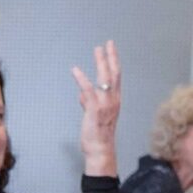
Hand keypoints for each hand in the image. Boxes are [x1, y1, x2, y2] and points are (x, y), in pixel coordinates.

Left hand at [71, 41, 122, 176]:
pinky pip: (88, 91)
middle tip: (108, 43)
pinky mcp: (95, 109)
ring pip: (105, 79)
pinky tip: (76, 70)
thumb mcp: (94, 116)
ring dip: (101, 63)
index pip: (116, 77)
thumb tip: (82, 94)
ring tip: (97, 49)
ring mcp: (105, 104)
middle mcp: (113, 100)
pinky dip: (82, 79)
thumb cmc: (98, 135)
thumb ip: (89, 102)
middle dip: (111, 57)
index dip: (114, 62)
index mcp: (114, 100)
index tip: (111, 49)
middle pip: (114, 74)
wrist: (101, 150)